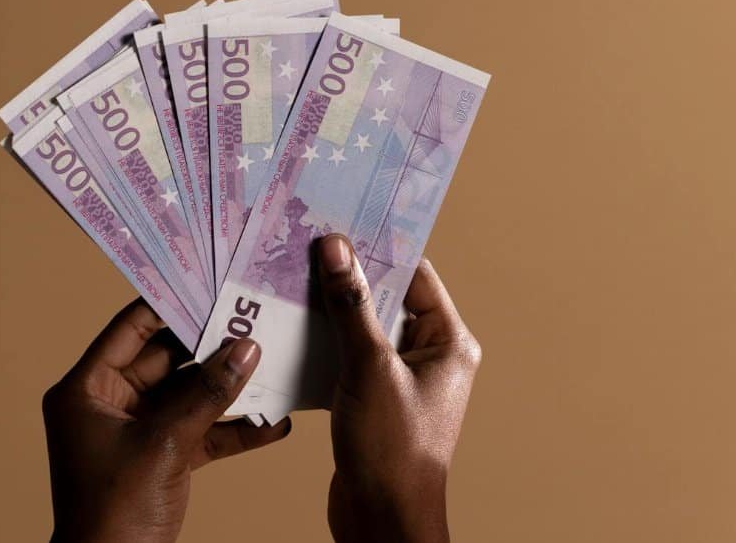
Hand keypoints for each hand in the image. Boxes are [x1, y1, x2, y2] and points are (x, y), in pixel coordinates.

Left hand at [42, 300, 291, 541]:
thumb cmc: (113, 514)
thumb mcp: (164, 445)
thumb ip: (207, 394)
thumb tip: (246, 350)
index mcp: (86, 390)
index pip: (129, 329)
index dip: (169, 306)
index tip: (210, 286)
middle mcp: (108, 405)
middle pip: (165, 360)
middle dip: (211, 348)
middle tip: (254, 322)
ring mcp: (136, 433)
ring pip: (188, 396)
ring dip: (228, 389)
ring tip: (272, 367)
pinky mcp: (161, 460)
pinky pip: (200, 432)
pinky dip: (232, 429)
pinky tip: (273, 424)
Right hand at [317, 234, 481, 542]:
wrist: (383, 522)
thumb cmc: (392, 450)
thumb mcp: (370, 368)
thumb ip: (352, 307)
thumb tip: (336, 248)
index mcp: (449, 342)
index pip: (414, 275)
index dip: (376, 249)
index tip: (337, 223)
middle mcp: (430, 356)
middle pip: (384, 298)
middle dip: (344, 278)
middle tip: (302, 246)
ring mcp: (401, 379)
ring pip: (361, 328)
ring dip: (328, 311)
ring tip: (286, 281)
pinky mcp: (374, 399)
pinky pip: (348, 357)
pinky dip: (322, 344)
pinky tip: (287, 329)